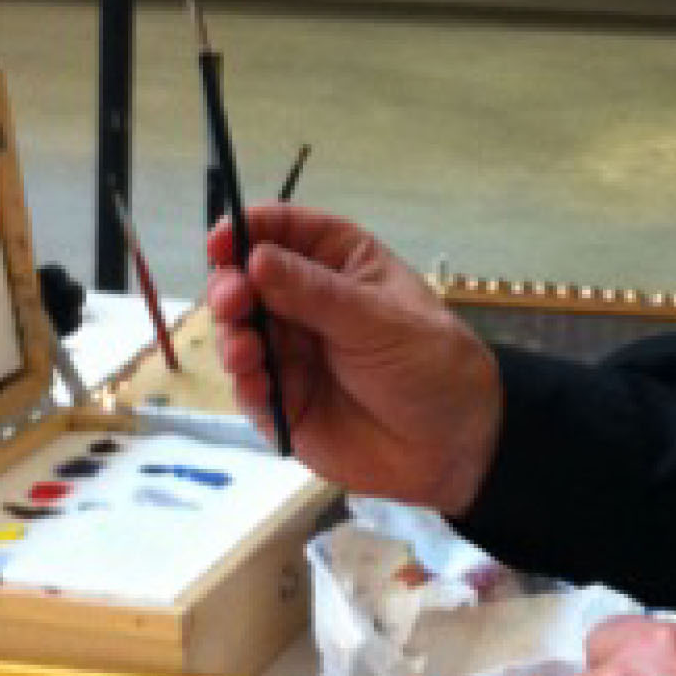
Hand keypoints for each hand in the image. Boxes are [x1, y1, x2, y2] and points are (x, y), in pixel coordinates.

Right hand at [205, 203, 502, 515]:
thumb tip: (255, 258)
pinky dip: (245, 385)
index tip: (220, 242)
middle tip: (232, 301)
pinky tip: (259, 387)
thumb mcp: (379, 320)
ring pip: (239, 333)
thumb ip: (314, 293)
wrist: (455, 446)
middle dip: (230, 287)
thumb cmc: (432, 366)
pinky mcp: (284, 401)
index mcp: (337, 262)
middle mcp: (306, 302)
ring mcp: (292, 351)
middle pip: (246, 280)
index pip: (281, 230)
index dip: (245, 230)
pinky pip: (248, 388)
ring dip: (232, 337)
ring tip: (245, 351)